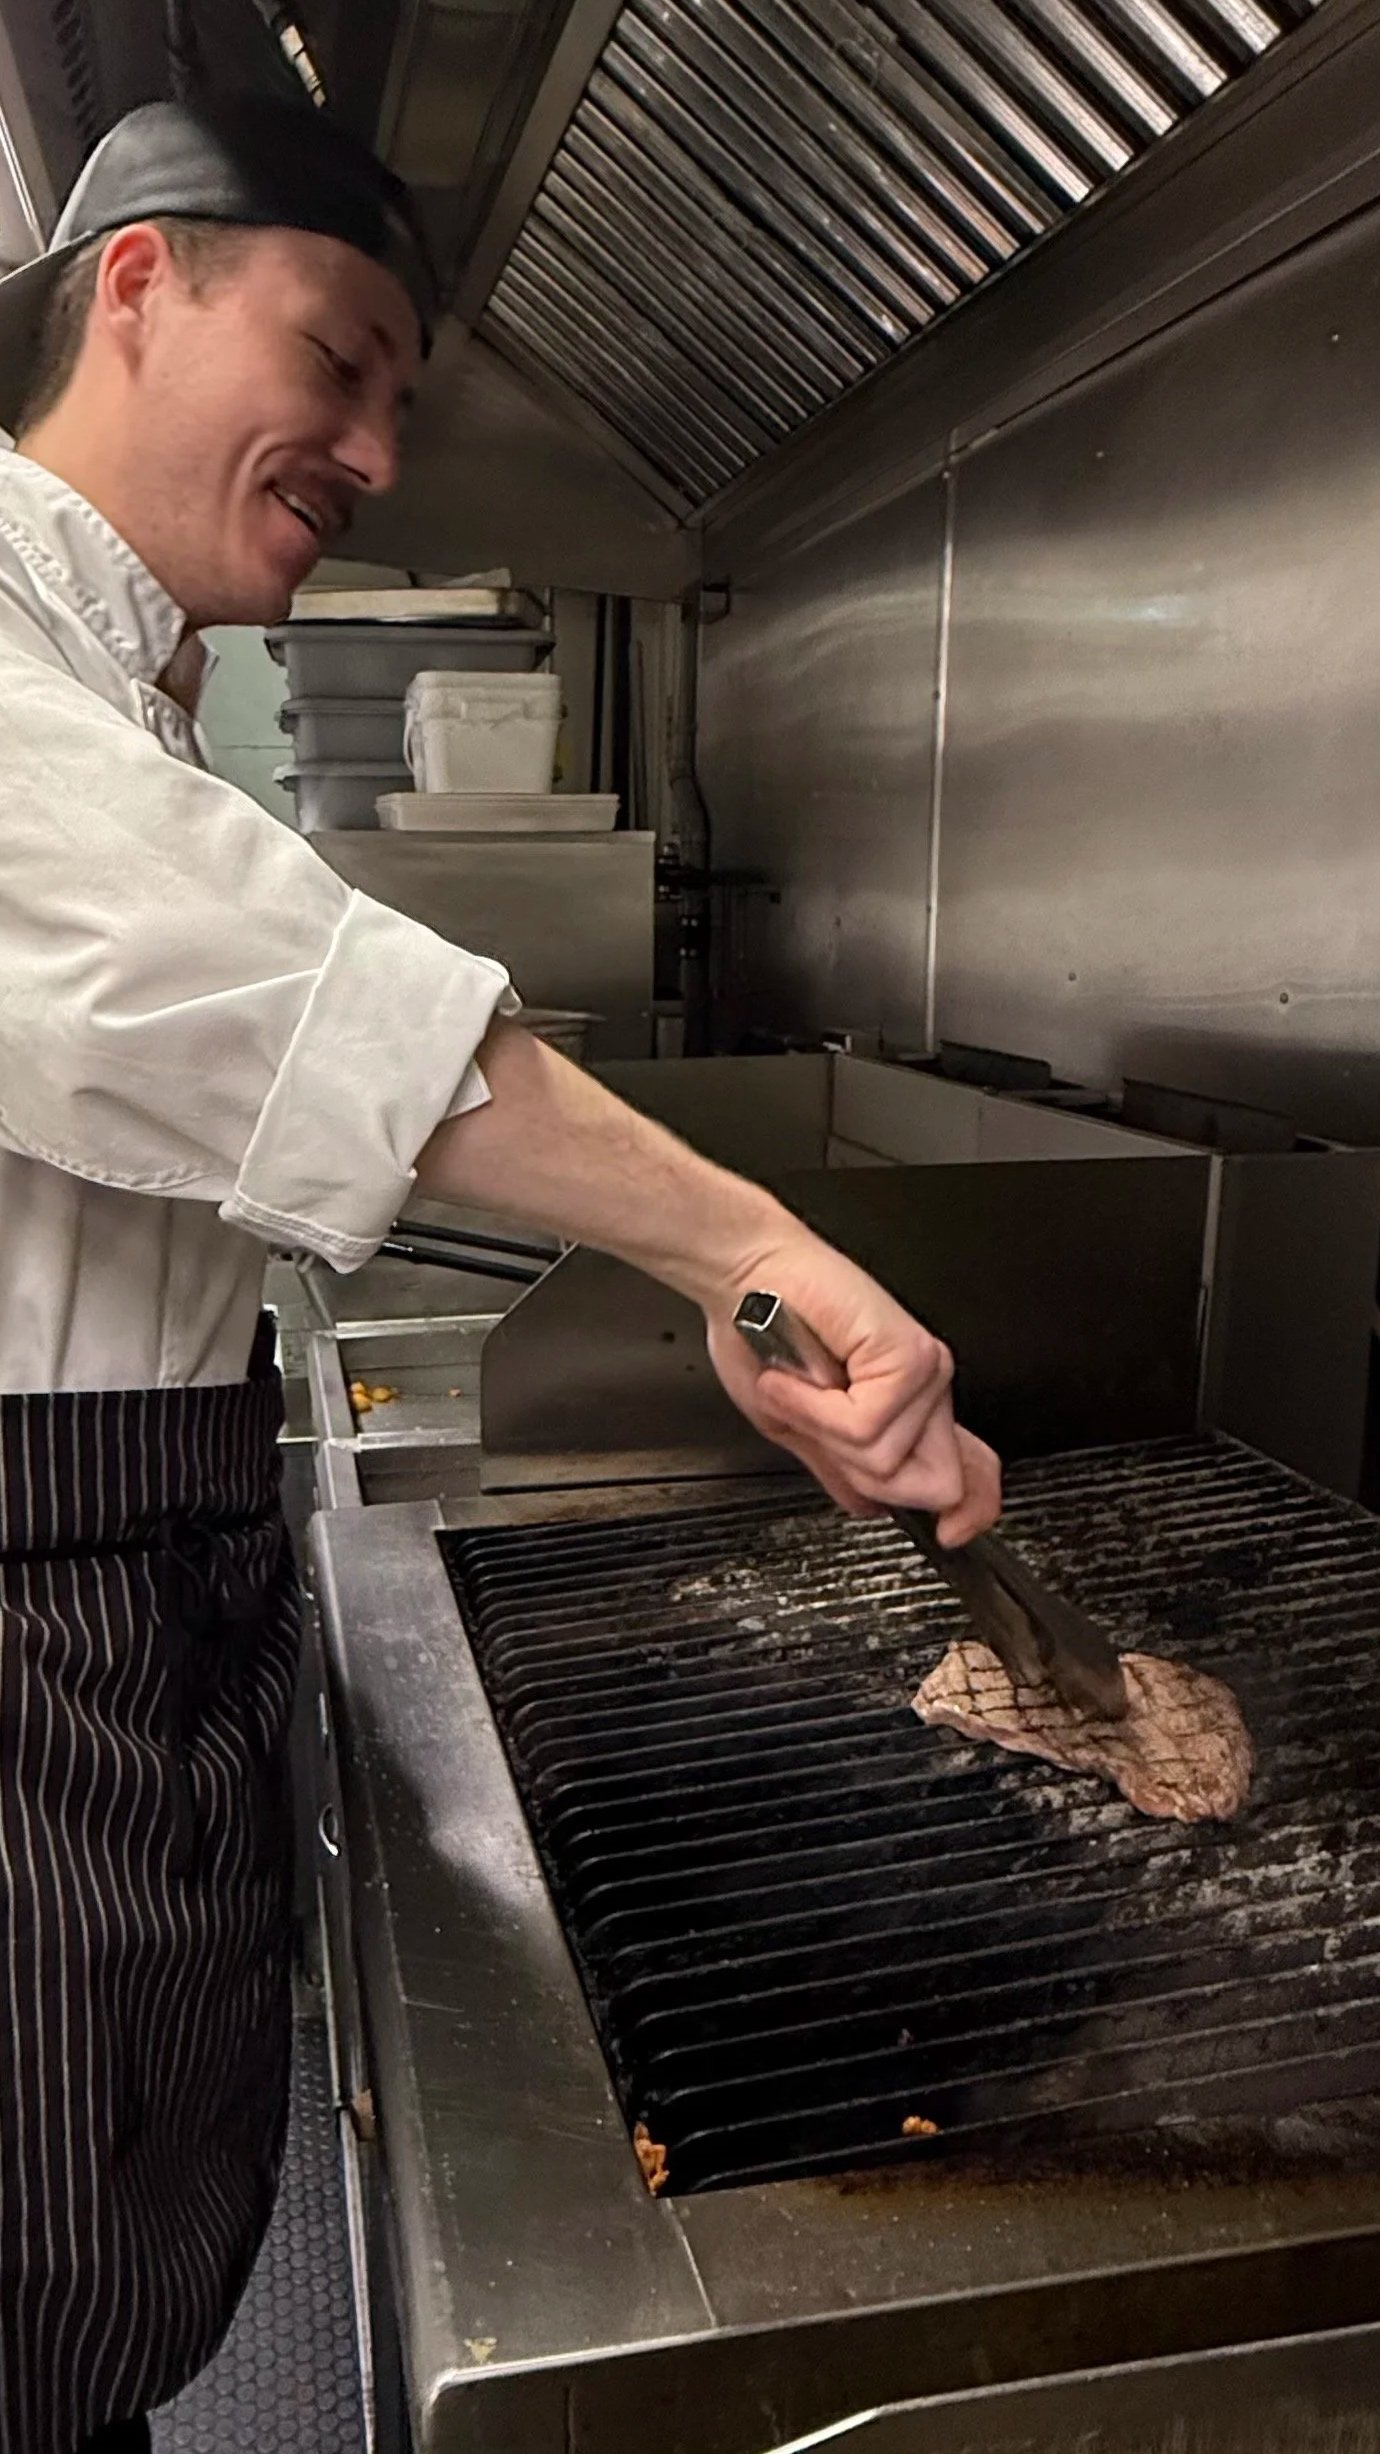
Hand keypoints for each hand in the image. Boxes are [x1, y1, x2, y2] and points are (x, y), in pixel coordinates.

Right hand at [705, 1226, 1000, 1544]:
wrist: (742, 1276)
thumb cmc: (758, 1334)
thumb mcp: (798, 1427)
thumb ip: (843, 1467)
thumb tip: (875, 1509)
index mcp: (908, 1405)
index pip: (970, 1469)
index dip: (971, 1509)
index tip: (951, 1534)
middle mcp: (926, 1387)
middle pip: (930, 1486)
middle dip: (861, 1473)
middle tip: (819, 1423)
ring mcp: (923, 1371)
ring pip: (888, 1464)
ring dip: (824, 1431)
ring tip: (802, 1383)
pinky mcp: (908, 1356)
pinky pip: (866, 1427)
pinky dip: (819, 1411)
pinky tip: (804, 1375)